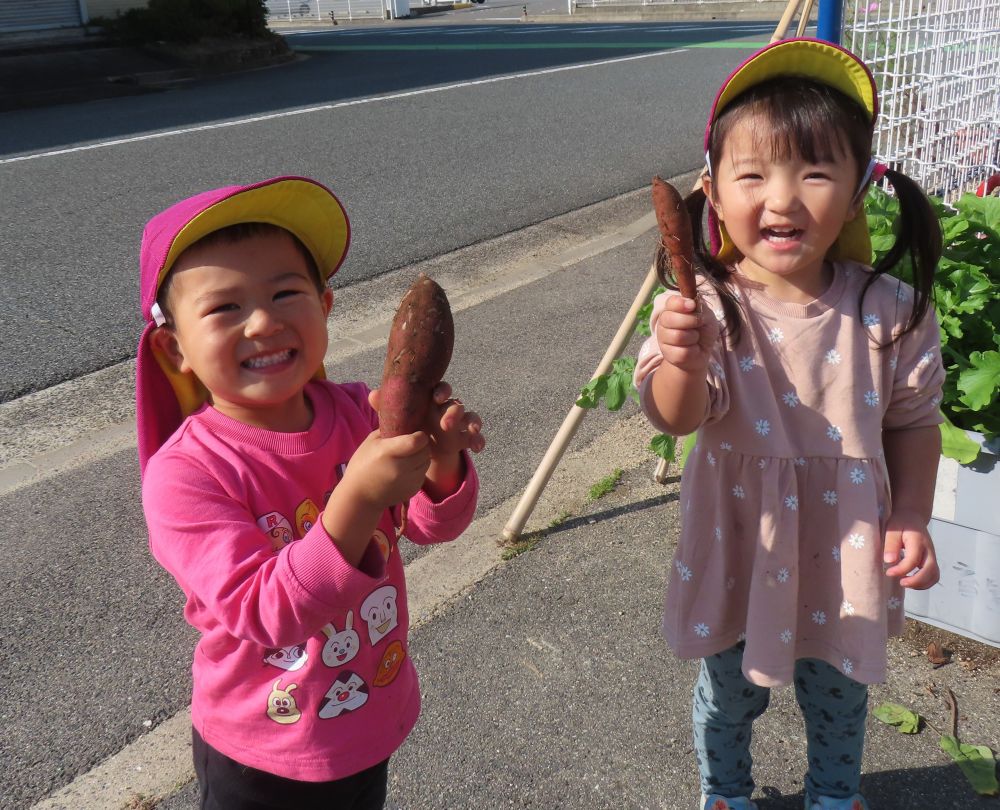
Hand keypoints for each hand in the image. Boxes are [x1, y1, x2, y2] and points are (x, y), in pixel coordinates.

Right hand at [340, 428, 430, 511]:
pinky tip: (405, 470)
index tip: (414, 433)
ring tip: (407, 457)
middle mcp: (401, 467)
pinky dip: (418, 470)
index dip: (419, 435)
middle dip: (421, 445)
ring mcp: (408, 481)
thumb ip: (389, 429)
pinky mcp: (413, 490)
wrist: (360, 497)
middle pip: (425, 450)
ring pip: (426, 462)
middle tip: (411, 445)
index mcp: (388, 452)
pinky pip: (423, 474)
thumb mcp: (370, 442)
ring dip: (421, 457)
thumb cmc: (362, 465)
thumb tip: (405, 419)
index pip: (417, 440)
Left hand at [367, 384, 484, 458]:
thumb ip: (387, 406)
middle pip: (456, 404)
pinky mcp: (464, 437)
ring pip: (471, 417)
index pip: (441, 389)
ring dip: (472, 423)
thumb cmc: (410, 425)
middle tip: (446, 424)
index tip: (437, 398)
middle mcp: (448, 408)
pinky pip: (476, 436)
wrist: (421, 447)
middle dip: (454, 412)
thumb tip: (373, 394)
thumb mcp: (399, 418)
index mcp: (433, 400)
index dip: (442, 391)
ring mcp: (458, 423)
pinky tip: (478, 448)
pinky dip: (479, 440)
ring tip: (471, 431)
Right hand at [655, 295, 719, 372]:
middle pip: (670, 319)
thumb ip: (699, 308)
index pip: (671, 302)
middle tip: (698, 325)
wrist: (703, 351)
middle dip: (691, 321)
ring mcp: (663, 339)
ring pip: (677, 336)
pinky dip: (693, 350)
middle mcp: (664, 323)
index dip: (681, 303)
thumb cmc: (703, 331)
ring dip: (693, 337)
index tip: (692, 306)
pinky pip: (682, 351)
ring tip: (695, 338)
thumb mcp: (707, 316)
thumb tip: (691, 303)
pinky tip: (692, 349)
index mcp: (672, 309)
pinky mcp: (668, 354)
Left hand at [883, 509, 939, 588]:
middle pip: (930, 571)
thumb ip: (891, 545)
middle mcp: (929, 550)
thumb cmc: (900, 523)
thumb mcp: (892, 530)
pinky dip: (924, 583)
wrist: (912, 517)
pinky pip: (933, 576)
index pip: (913, 560)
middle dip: (916, 581)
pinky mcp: (931, 561)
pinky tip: (911, 581)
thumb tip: (889, 561)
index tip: (888, 572)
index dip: (901, 570)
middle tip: (900, 582)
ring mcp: (932, 556)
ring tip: (905, 583)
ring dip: (921, 584)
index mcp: (918, 541)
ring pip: (934, 576)